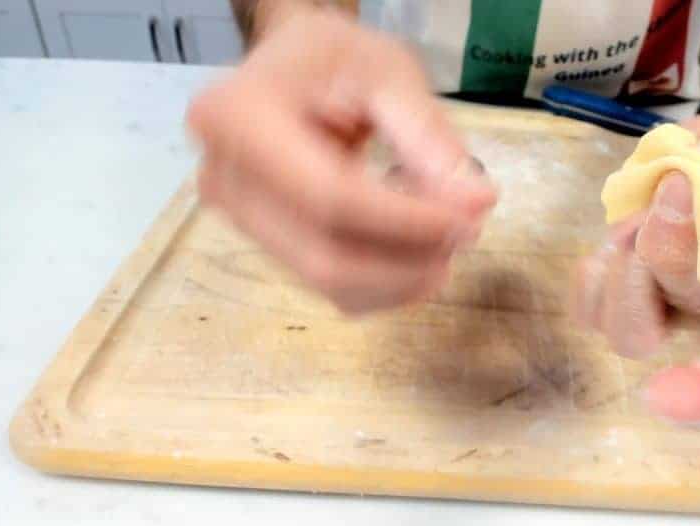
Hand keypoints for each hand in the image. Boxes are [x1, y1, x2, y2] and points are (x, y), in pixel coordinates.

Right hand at [187, 5, 494, 313]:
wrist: (292, 71)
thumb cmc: (335, 60)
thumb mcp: (388, 73)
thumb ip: (428, 137)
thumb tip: (475, 203)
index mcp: (238, 116)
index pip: (330, 196)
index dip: (406, 221)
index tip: (468, 218)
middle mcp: (224, 178)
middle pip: (325, 255)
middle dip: (408, 260)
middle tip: (465, 233)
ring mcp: (237, 220)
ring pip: (329, 282)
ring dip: (403, 278)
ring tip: (446, 240)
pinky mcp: (262, 246)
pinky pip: (329, 291)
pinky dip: (385, 286)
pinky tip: (417, 254)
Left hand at [572, 92, 699, 424]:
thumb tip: (696, 177)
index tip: (660, 396)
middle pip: (663, 334)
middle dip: (659, 259)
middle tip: (678, 188)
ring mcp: (677, 317)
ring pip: (620, 328)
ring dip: (623, 261)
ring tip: (656, 206)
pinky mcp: (634, 298)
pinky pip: (590, 307)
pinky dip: (598, 267)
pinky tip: (627, 232)